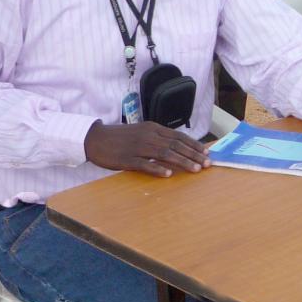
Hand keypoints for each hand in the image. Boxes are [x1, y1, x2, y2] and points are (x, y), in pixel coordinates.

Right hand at [84, 121, 208, 177]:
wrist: (95, 138)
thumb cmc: (120, 137)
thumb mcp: (142, 132)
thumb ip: (158, 138)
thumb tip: (177, 147)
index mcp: (153, 128)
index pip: (178, 136)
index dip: (194, 144)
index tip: (206, 152)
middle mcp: (148, 136)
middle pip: (175, 145)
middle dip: (193, 155)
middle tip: (207, 164)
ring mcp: (137, 147)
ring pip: (165, 154)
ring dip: (182, 162)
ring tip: (195, 169)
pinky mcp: (127, 159)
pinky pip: (145, 164)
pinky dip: (157, 168)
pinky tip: (168, 174)